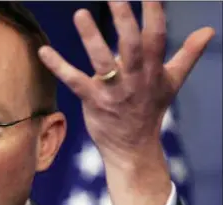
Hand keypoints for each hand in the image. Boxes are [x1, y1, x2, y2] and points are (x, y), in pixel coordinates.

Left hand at [38, 2, 213, 166]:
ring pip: (102, 61)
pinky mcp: (92, 101)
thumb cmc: (149, 109)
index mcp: (153, 70)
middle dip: (123, 21)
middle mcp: (134, 78)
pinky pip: (74, 81)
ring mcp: (112, 91)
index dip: (154, 14)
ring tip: (80, 14)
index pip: (156, 37)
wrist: (133, 146)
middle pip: (130, 46)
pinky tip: (44, 51)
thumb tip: (209, 31)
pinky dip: (58, 66)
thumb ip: (188, 54)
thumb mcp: (172, 82)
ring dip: (91, 38)